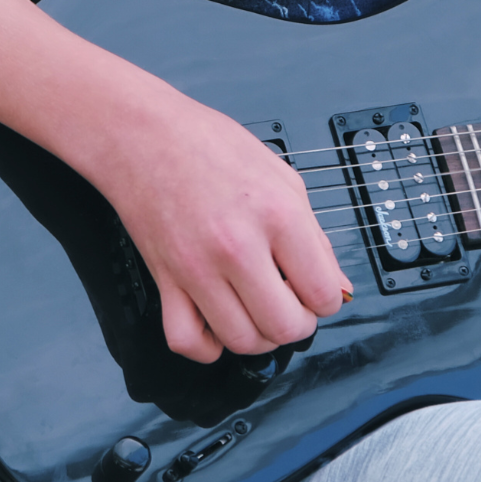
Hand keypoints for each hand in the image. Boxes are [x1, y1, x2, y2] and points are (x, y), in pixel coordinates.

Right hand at [85, 84, 353, 363]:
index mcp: (278, 214)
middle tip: (292, 304)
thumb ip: (315, 237)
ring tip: (258, 309)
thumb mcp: (282, 177)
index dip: (327, 298)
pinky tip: (217, 322)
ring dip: (259, 336)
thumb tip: (338, 285)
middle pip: (285, 327)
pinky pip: (188, 341)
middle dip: (298, 325)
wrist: (143, 135)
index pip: (323, 292)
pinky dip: (207, 346)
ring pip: (242, 341)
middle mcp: (238, 246)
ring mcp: (198, 268)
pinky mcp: (165, 280)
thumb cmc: (208, 145)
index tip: (316, 289)